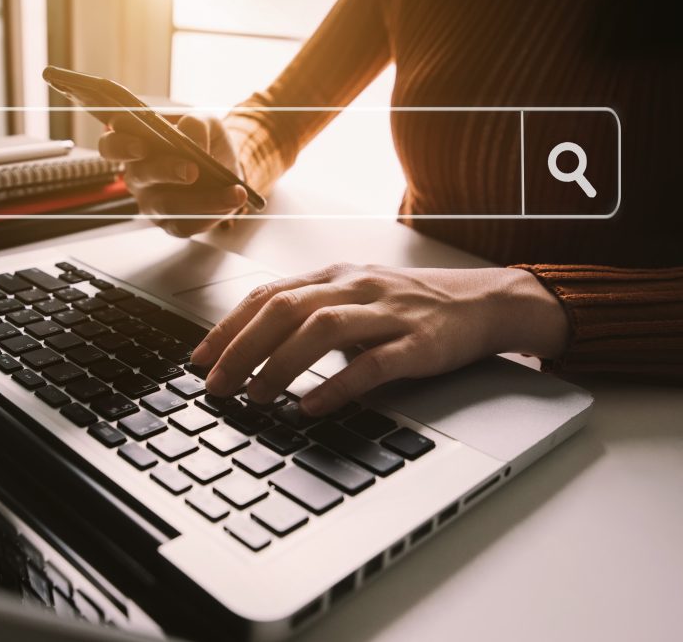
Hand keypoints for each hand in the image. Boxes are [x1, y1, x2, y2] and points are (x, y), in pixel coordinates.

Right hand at [98, 114, 246, 237]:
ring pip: (165, 205)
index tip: (142, 145)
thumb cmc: (205, 141)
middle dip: (165, 171)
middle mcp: (137, 175)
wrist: (225, 167)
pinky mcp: (169, 223)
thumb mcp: (206, 122)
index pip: (111, 146)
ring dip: (200, 199)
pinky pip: (183, 225)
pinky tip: (231, 201)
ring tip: (230, 192)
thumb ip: (196, 124)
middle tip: (192, 170)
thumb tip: (191, 139)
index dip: (120, 146)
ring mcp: (150, 202)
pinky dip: (210, 215)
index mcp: (135, 144)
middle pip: (138, 176)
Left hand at [190, 264, 568, 415]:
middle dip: (242, 348)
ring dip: (281, 365)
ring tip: (256, 396)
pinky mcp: (418, 343)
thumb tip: (253, 348)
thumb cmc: (410, 305)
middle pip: (285, 310)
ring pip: (321, 330)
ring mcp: (387, 312)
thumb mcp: (354, 298)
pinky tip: (313, 405)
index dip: (228, 327)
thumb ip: (310, 314)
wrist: (483, 302)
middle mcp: (354, 287)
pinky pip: (372, 363)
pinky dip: (338, 385)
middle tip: (217, 385)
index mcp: (334, 277)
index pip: (268, 295)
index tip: (200, 359)